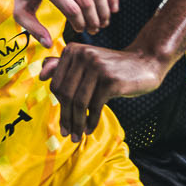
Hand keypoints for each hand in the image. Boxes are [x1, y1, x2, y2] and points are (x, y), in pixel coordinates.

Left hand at [7, 0, 116, 45]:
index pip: (71, 9)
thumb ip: (32, 28)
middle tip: (95, 30)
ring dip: (104, 9)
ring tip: (104, 22)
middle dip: (94, 19)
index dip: (80, 24)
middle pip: (87, 1)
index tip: (79, 30)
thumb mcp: (20, 7)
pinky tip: (113, 8)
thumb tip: (48, 44)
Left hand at [38, 43, 166, 139]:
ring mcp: (97, 66)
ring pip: (79, 102)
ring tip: (77, 136)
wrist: (145, 63)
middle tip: (67, 134)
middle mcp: (83, 55)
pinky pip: (94, 106)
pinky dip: (91, 121)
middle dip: (66, 118)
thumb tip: (41, 75)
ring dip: (77, 123)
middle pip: (66, 94)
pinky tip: (90, 129)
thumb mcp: (87, 64)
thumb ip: (63, 67)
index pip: (56, 85)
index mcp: (73, 50)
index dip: (58, 105)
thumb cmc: (113, 67)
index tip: (63, 120)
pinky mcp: (110, 79)